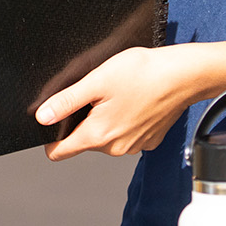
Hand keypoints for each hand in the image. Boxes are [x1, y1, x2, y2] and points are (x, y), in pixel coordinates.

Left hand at [36, 45, 204, 160]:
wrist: (183, 76)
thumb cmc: (143, 73)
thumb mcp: (96, 81)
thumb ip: (66, 102)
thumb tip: (42, 117)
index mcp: (98, 136)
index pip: (60, 152)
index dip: (50, 137)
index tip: (53, 120)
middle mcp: (115, 148)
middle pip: (84, 140)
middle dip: (83, 120)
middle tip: (96, 93)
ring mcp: (133, 146)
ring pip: (106, 136)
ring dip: (105, 118)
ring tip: (118, 93)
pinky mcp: (148, 140)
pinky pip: (126, 133)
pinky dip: (125, 120)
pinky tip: (133, 100)